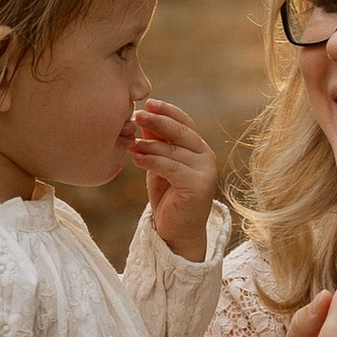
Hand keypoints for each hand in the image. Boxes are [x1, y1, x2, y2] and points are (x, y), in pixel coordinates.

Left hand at [128, 94, 219, 258]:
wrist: (177, 234)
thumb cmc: (168, 198)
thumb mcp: (160, 166)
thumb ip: (156, 144)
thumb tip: (143, 118)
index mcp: (199, 148)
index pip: (185, 122)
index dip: (167, 111)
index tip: (147, 102)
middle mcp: (206, 156)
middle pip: (181, 131)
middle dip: (158, 121)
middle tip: (137, 115)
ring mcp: (205, 171)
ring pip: (173, 150)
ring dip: (149, 145)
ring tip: (129, 142)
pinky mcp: (198, 186)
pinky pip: (171, 168)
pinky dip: (152, 161)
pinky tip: (136, 158)